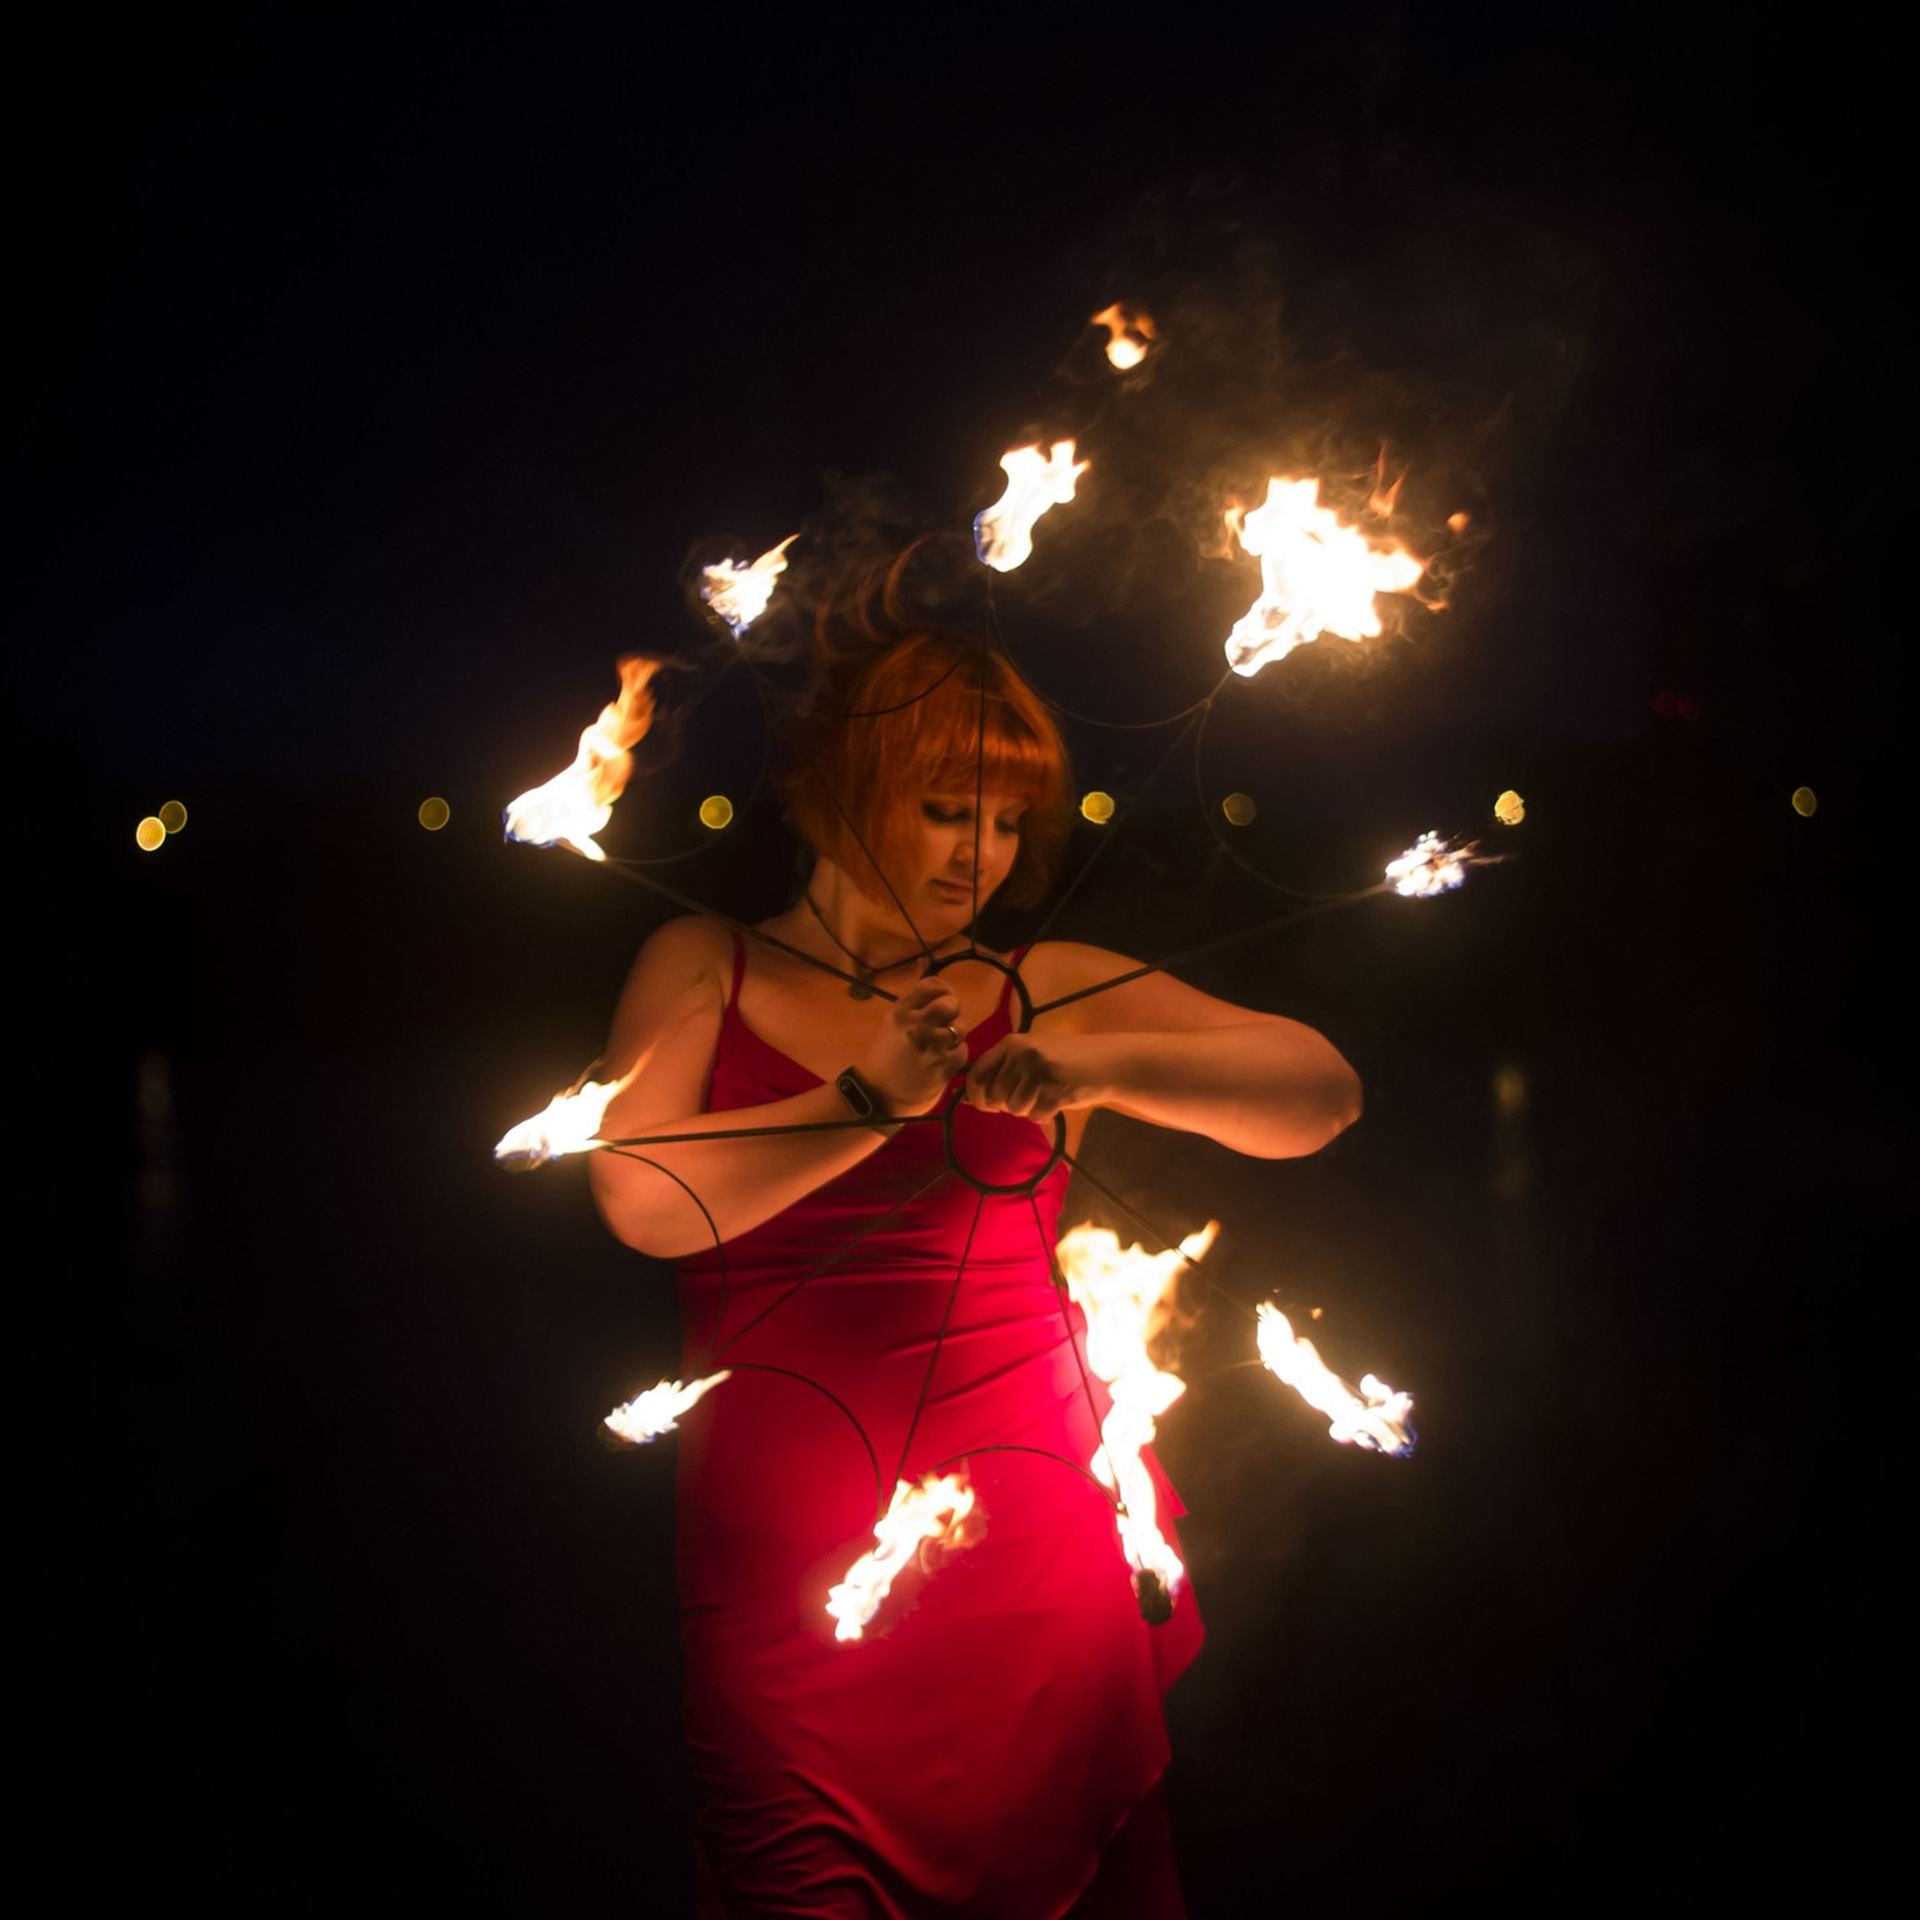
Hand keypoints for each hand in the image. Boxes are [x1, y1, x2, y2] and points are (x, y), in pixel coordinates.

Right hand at [859, 976, 967, 1113]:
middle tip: (945, 1023)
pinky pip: (962, 1049)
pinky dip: (956, 1054)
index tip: (940, 1002)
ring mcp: (931, 1045)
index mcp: (899, 1012)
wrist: (879, 1098)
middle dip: (952, 1012)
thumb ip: (915, 1008)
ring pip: (960, 1027)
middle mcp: (915, 1025)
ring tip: (941, 1046)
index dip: (942, 992)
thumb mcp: (892, 1025)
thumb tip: (946, 993)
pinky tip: (942, 1062)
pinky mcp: (944, 1065)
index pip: (933, 985)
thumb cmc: (886, 1060)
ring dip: (955, 1035)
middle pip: (951, 1003)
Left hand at [964, 1033, 1098, 1126]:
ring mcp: (1038, 1071)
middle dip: (1007, 1105)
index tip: (989, 1106)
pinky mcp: (1055, 1089)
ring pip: (1015, 1108)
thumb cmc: (1063, 1061)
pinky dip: (1045, 1114)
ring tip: (1045, 1095)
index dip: (977, 1097)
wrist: (1105, 1062)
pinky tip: (1058, 1100)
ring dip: (1029, 1109)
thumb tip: (969, 1100)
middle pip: (995, 1097)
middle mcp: (1021, 1054)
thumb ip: (1001, 1072)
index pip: (976, 1076)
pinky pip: (1036, 1115)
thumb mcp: (1028, 1056)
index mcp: (1010, 1044)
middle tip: (1028, 1098)